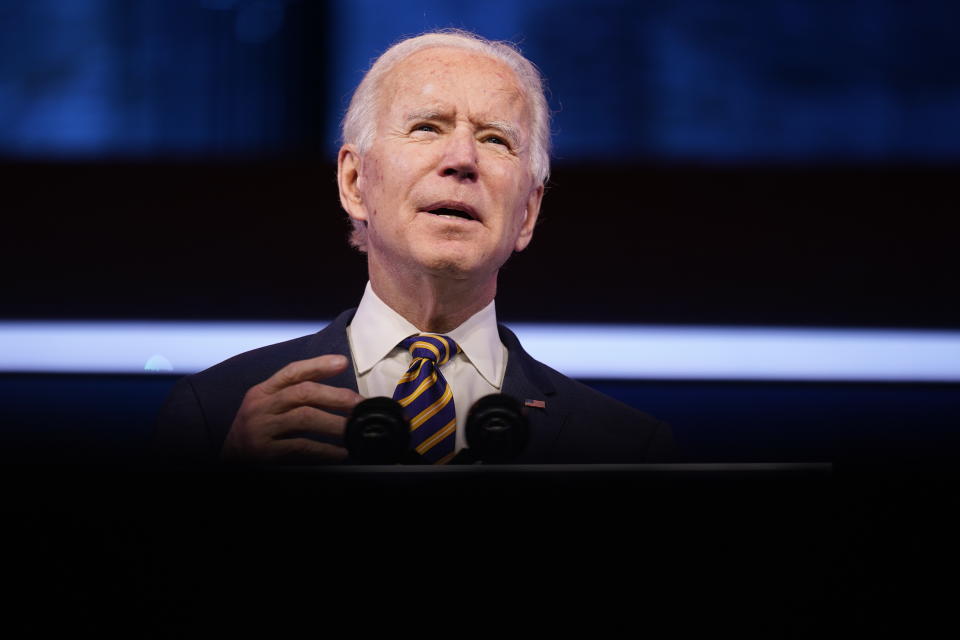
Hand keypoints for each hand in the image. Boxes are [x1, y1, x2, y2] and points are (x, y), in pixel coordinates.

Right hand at [221, 354, 362, 463]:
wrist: (227, 462)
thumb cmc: (253, 435)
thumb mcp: (266, 410)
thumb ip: (292, 400)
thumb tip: (337, 397)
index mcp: (262, 392)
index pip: (292, 372)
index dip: (318, 365)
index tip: (342, 362)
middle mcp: (260, 406)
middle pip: (303, 392)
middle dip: (335, 396)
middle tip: (359, 403)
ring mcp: (260, 428)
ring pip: (304, 417)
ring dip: (335, 423)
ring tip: (354, 430)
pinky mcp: (263, 452)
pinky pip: (300, 447)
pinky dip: (324, 450)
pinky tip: (339, 453)